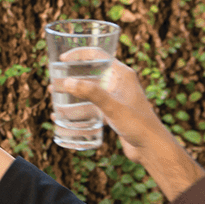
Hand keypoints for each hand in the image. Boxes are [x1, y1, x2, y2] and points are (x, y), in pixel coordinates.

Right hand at [48, 57, 163, 162]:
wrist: (151, 148)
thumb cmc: (138, 125)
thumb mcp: (113, 107)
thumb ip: (92, 93)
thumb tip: (67, 82)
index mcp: (122, 74)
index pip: (98, 55)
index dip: (79, 55)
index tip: (61, 60)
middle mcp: (118, 83)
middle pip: (90, 74)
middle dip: (71, 77)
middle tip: (53, 82)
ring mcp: (114, 98)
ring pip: (88, 91)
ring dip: (71, 94)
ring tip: (54, 97)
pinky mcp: (111, 112)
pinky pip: (91, 106)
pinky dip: (77, 108)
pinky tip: (63, 115)